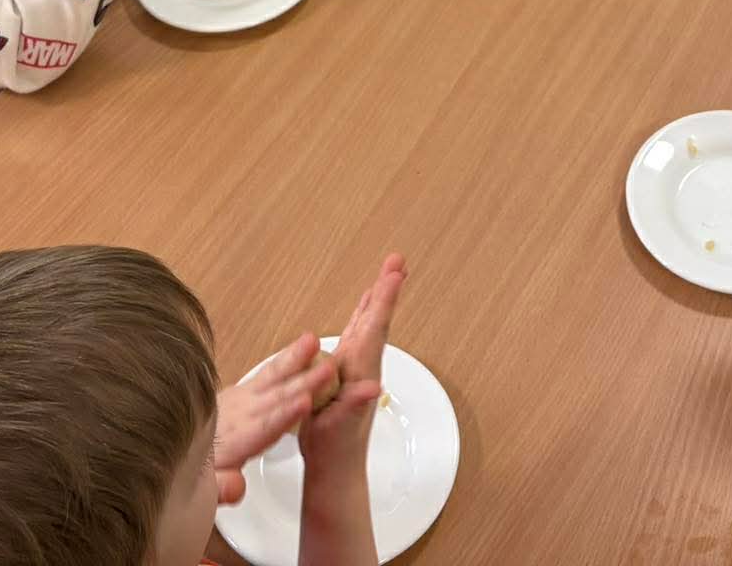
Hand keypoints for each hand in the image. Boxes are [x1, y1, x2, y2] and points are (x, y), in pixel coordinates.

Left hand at [213, 332, 336, 504]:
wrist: (180, 445)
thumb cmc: (200, 470)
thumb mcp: (205, 489)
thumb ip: (221, 487)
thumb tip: (237, 485)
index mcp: (234, 441)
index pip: (263, 428)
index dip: (284, 416)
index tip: (306, 402)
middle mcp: (239, 415)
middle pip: (275, 397)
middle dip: (302, 382)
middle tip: (328, 368)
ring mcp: (240, 399)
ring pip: (271, 377)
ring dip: (293, 359)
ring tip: (313, 341)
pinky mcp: (241, 390)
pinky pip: (267, 372)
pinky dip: (285, 358)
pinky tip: (303, 347)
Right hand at [300, 252, 407, 469]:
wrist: (335, 470)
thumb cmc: (333, 451)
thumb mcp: (338, 429)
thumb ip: (354, 407)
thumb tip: (371, 389)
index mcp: (359, 372)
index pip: (374, 329)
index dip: (384, 299)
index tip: (395, 273)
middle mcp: (362, 367)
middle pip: (376, 320)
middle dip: (386, 290)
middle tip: (398, 260)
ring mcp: (356, 370)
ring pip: (369, 327)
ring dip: (377, 300)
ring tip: (386, 275)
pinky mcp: (347, 376)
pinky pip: (357, 338)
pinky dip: (362, 317)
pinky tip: (363, 309)